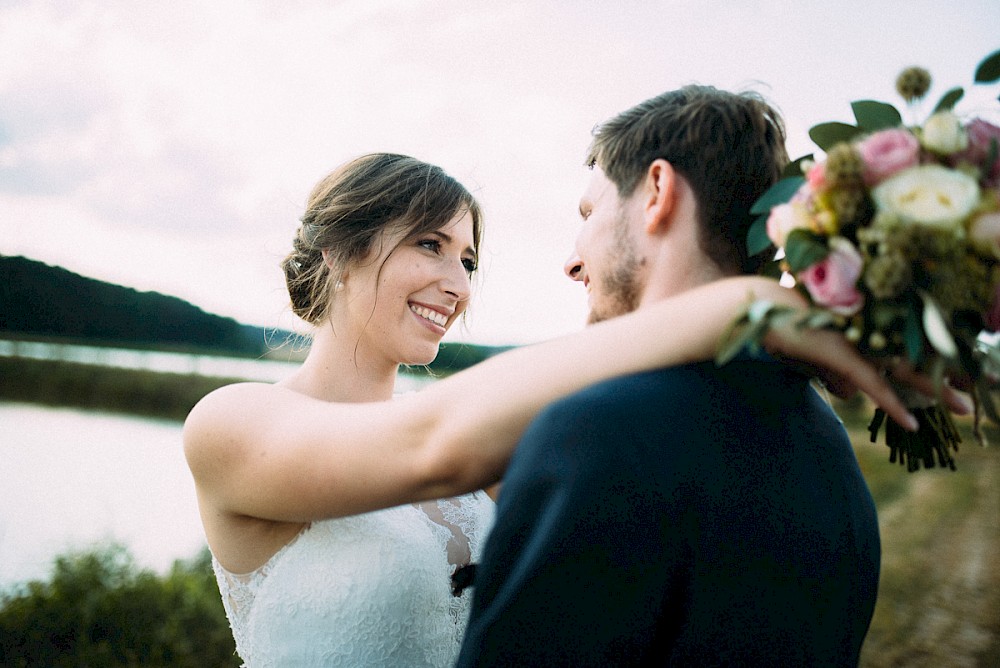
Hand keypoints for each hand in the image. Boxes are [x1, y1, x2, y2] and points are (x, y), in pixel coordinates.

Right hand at [763, 324, 971, 431]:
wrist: (762, 311)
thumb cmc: (789, 328)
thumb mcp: (818, 357)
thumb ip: (836, 375)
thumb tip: (848, 397)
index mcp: (874, 325)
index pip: (923, 341)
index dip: (951, 355)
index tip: (980, 368)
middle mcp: (873, 330)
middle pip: (927, 352)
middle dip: (962, 370)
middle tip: (996, 384)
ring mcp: (860, 340)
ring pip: (909, 369)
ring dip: (939, 391)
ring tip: (967, 410)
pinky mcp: (842, 353)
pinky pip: (873, 384)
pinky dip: (892, 404)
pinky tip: (911, 423)